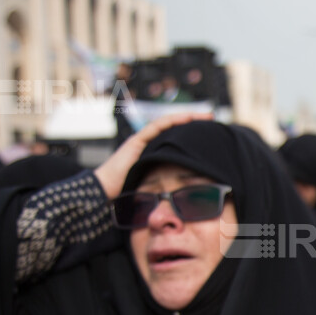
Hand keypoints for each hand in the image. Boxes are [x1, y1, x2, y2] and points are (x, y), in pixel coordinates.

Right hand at [94, 111, 212, 200]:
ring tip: (205, 115)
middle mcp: (149, 145)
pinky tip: (187, 118)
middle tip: (211, 118)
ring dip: (187, 117)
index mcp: (155, 155)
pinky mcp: (136, 141)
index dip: (192, 134)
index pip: (176, 139)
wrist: (104, 194)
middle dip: (193, 121)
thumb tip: (194, 199)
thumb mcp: (158, 191)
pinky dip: (173, 121)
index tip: (210, 133)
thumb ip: (173, 188)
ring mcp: (142, 141)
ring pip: (168, 123)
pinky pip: (158, 126)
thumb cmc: (129, 197)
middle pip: (174, 128)